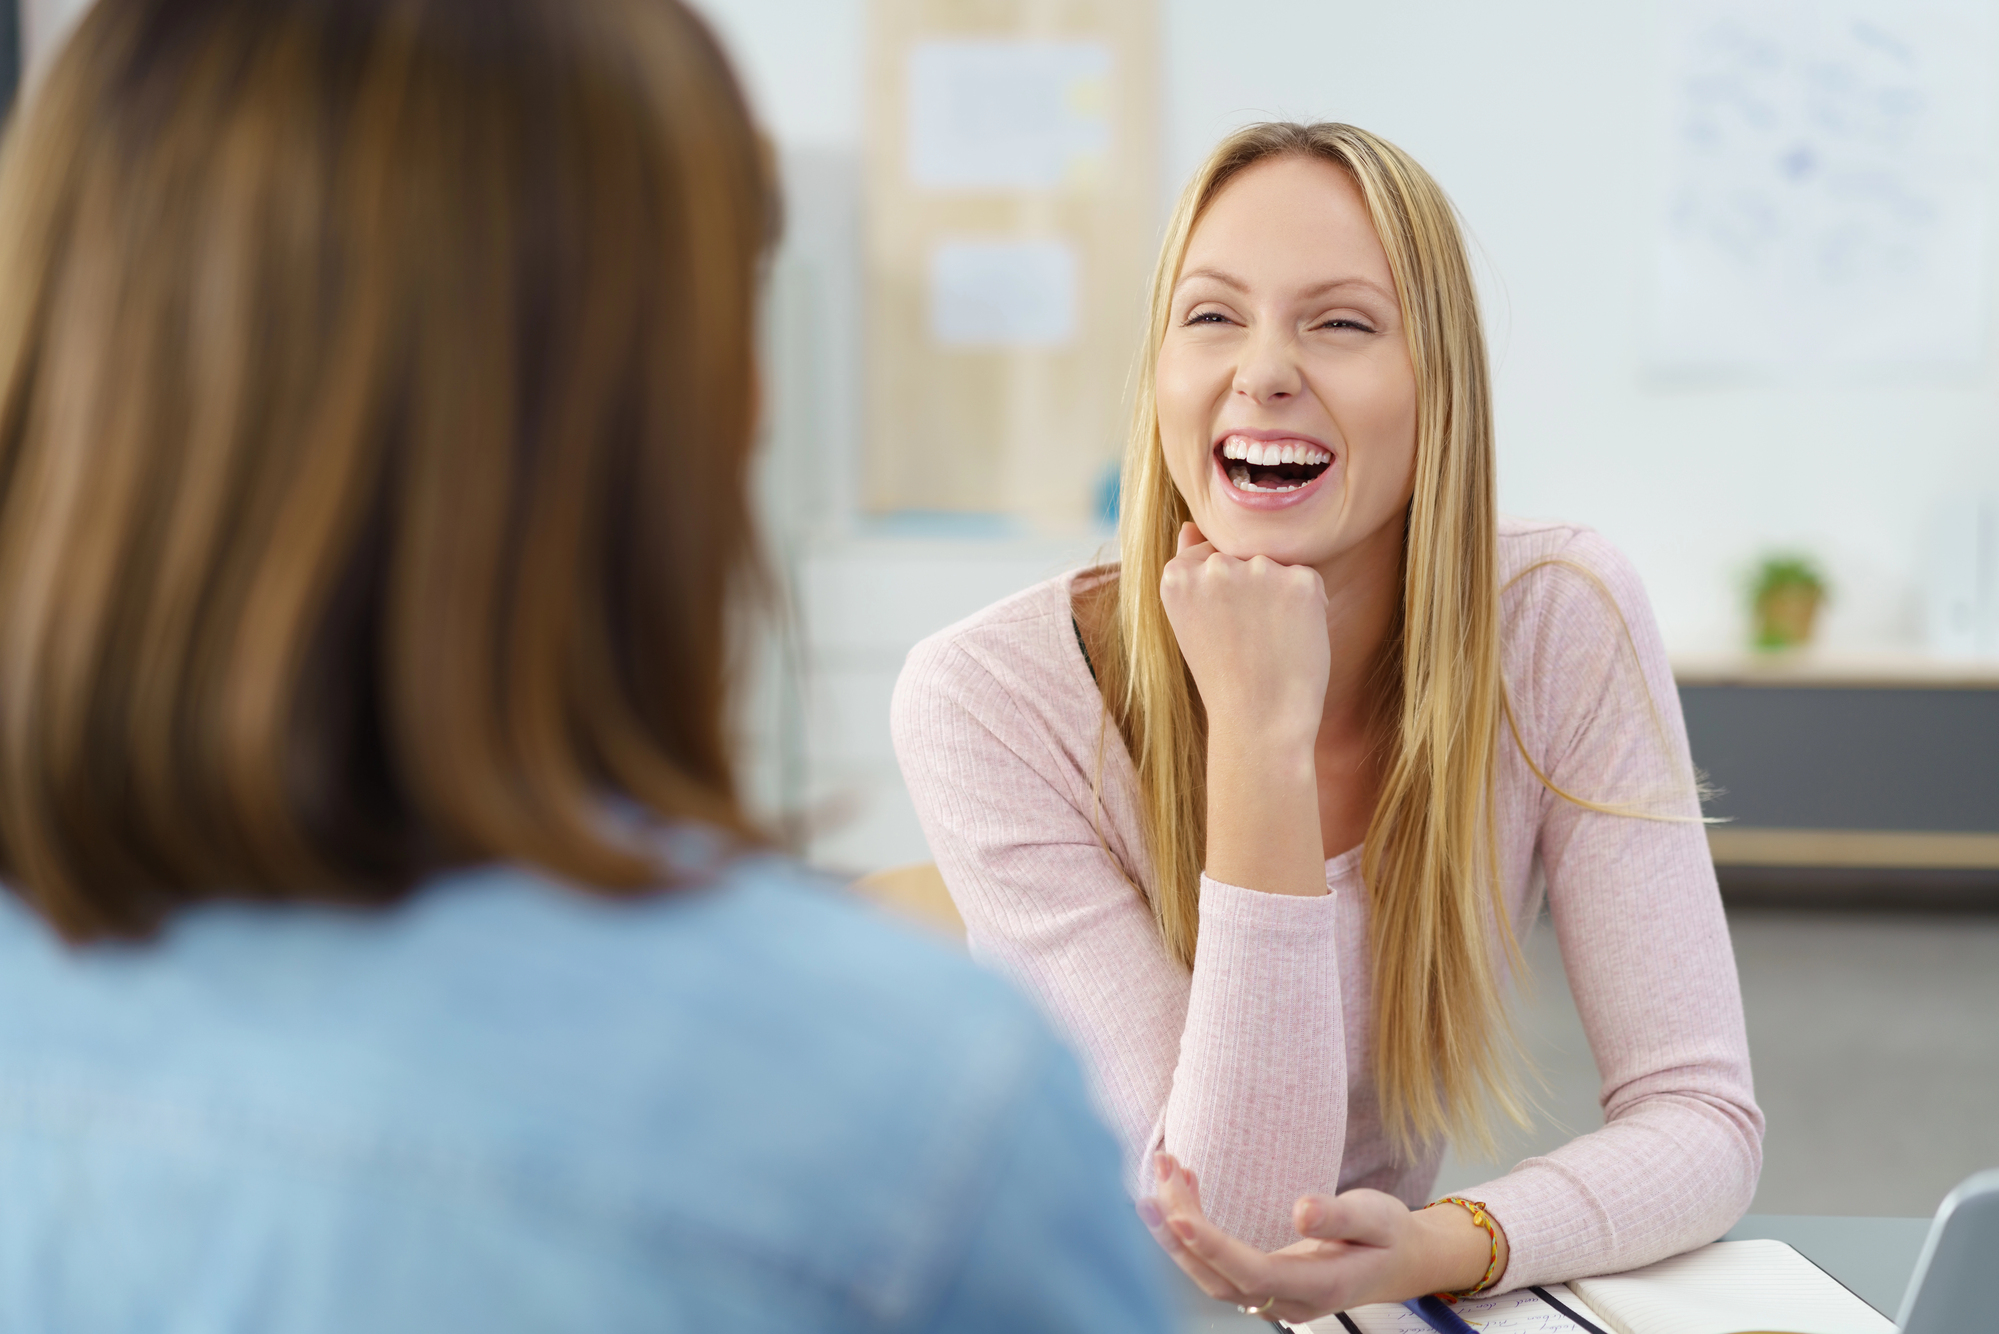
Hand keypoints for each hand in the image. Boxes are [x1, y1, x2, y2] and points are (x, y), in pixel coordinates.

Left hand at [1134, 1153, 1505, 1324]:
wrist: (1401, 1262)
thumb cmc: (1389, 1235)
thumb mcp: (1376, 1217)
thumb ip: (1339, 1217)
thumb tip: (1301, 1211)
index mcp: (1319, 1286)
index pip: (1253, 1274)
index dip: (1213, 1249)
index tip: (1178, 1216)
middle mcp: (1290, 1301)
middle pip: (1219, 1279)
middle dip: (1181, 1230)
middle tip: (1163, 1170)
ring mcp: (1274, 1298)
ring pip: (1211, 1277)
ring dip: (1179, 1230)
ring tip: (1165, 1173)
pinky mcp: (1263, 1284)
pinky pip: (1218, 1268)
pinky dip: (1192, 1233)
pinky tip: (1186, 1192)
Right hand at [1158, 522, 1328, 751]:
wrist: (1258, 722)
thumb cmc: (1224, 676)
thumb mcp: (1190, 620)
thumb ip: (1190, 567)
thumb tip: (1192, 525)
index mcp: (1176, 575)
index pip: (1208, 556)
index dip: (1223, 596)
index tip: (1221, 631)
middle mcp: (1213, 566)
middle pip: (1243, 558)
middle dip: (1251, 591)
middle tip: (1247, 641)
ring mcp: (1257, 569)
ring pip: (1276, 566)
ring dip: (1279, 596)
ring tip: (1268, 642)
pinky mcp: (1300, 579)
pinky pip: (1308, 579)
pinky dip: (1308, 607)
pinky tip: (1292, 639)